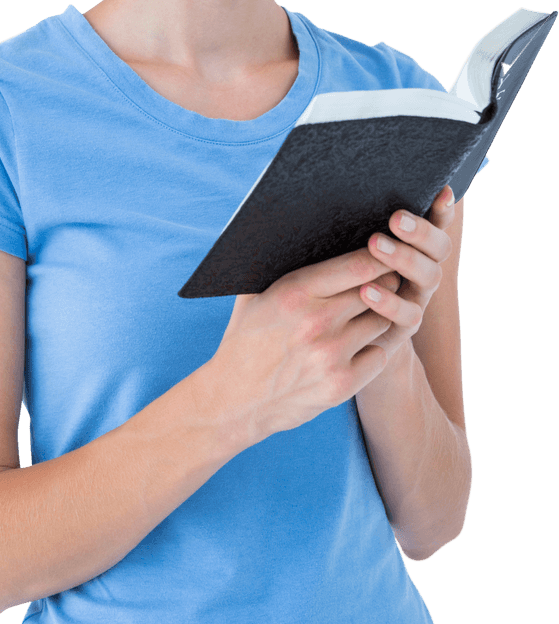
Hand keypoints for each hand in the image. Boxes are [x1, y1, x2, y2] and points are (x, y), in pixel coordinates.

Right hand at [206, 185, 456, 447]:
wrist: (234, 400)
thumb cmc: (246, 338)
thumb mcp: (252, 294)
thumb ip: (278, 263)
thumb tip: (301, 223)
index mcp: (295, 293)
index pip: (358, 265)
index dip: (381, 255)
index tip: (389, 249)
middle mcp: (316, 323)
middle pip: (377, 291)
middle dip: (386, 281)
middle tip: (386, 277)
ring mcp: (331, 356)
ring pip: (382, 322)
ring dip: (382, 315)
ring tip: (372, 310)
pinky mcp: (341, 385)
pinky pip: (380, 356)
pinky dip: (374, 348)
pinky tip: (360, 344)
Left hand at [360, 184, 455, 355]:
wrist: (341, 330)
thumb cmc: (344, 276)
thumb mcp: (350, 246)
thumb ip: (358, 221)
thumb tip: (346, 180)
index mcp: (416, 246)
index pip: (437, 222)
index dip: (443, 209)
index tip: (442, 190)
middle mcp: (423, 269)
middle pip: (439, 248)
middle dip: (421, 231)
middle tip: (396, 218)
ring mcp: (418, 298)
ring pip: (428, 276)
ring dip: (404, 258)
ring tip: (375, 244)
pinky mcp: (404, 327)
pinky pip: (407, 315)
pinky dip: (388, 302)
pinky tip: (365, 290)